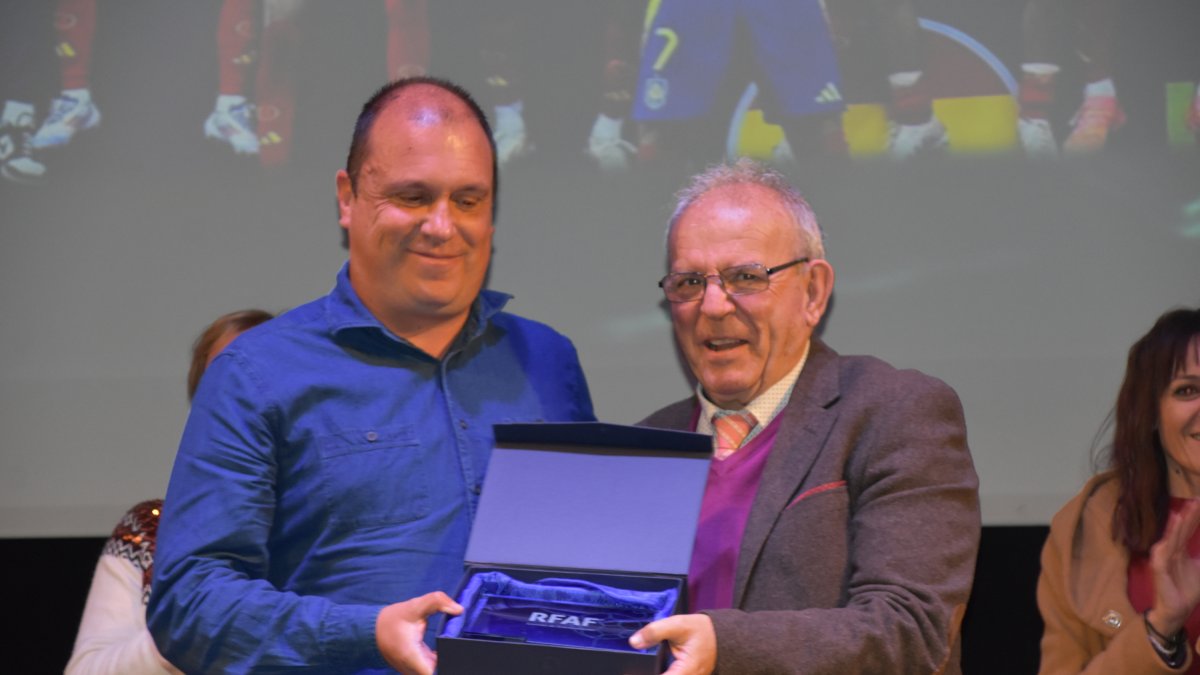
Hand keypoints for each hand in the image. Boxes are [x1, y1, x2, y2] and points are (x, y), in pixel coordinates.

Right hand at [375, 591, 462, 674]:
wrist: (374, 630)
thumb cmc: (394, 619)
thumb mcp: (415, 605)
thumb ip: (437, 602)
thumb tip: (459, 609)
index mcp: (411, 656)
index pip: (432, 673)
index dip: (446, 665)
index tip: (454, 651)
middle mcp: (411, 669)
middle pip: (435, 672)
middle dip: (447, 660)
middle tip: (457, 646)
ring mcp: (412, 671)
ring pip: (432, 671)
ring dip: (441, 661)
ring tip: (449, 646)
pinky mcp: (413, 669)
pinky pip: (428, 669)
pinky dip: (436, 661)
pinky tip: (442, 648)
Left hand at [628, 613, 716, 674]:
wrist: (718, 636)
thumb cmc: (700, 631)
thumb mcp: (677, 625)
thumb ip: (655, 632)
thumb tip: (634, 642)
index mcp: (687, 671)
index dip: (645, 674)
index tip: (629, 672)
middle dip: (648, 672)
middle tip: (630, 670)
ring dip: (655, 670)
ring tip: (634, 670)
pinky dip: (660, 671)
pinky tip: (651, 668)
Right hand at [1148, 499, 1199, 635]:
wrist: (1178, 610)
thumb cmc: (1189, 590)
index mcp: (1181, 549)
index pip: (1188, 529)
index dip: (1195, 516)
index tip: (1199, 500)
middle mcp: (1171, 551)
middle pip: (1180, 530)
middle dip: (1189, 516)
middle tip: (1196, 500)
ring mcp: (1164, 559)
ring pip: (1171, 539)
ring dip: (1176, 527)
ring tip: (1182, 513)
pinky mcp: (1159, 570)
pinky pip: (1162, 556)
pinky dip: (1164, 545)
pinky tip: (1165, 540)